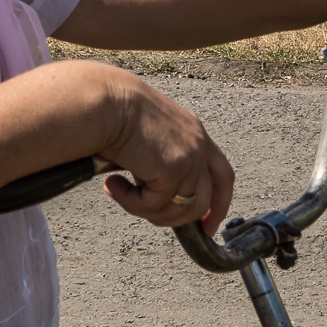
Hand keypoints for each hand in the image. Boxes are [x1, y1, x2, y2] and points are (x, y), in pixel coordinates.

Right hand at [98, 74, 234, 234]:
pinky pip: (154, 206)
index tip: (209, 225)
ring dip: (147, 210)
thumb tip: (154, 196)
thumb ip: (160, 161)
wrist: (105, 101)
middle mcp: (198, 143)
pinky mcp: (173, 169)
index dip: (219, 202)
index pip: (221, 174)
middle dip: (185, 219)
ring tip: (120, 192)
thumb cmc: (114, 113)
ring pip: (178, 209)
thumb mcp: (149, 136)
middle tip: (157, 220)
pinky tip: (112, 185)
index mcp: (194, 132)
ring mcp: (190, 157)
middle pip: (206, 198)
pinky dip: (130, 203)